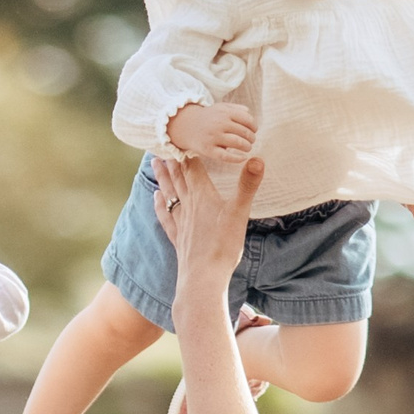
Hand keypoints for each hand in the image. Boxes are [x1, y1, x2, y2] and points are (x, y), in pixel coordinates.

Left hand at [156, 154, 264, 304]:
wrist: (202, 278)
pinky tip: (156, 198)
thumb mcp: (240, 213)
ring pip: (169, 193)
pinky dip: (160, 203)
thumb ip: (248, 185)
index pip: (193, 167)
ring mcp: (180, 221)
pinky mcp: (178, 237)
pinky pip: (165, 215)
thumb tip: (257, 158)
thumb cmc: (222, 246)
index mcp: (202, 195)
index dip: (188, 150)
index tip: (183, 135)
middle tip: (163, 142)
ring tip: (155, 163)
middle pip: (178, 177)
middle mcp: (187, 205)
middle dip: (172, 159)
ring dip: (162, 176)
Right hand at [166, 101, 258, 161]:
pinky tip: (243, 158)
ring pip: (238, 143)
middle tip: (251, 141)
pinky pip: (226, 156)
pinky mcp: (207, 149)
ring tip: (247, 148)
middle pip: (244, 132)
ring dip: (247, 147)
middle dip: (251, 138)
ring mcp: (213, 137)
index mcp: (224, 112)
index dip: (254, 126)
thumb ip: (236, 109)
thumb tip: (250, 114)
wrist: (185, 126)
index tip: (254, 130)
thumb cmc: (207, 118)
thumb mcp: (220, 108)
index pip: (247, 120)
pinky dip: (237, 158)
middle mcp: (219, 123)